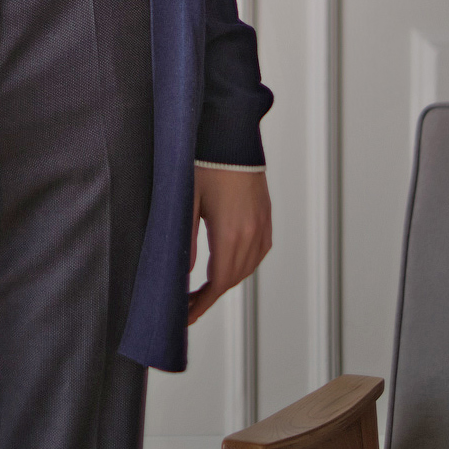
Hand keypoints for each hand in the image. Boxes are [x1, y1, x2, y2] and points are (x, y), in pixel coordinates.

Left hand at [187, 166, 271, 324]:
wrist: (232, 134)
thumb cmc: (205, 162)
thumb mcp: (186, 199)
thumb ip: (186, 239)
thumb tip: (182, 273)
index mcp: (231, 233)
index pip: (218, 283)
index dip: (201, 303)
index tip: (185, 314)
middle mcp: (252, 234)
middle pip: (232, 279)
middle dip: (210, 296)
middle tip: (188, 305)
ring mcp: (263, 225)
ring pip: (247, 268)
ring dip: (226, 281)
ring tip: (202, 289)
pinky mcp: (266, 217)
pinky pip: (258, 252)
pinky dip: (243, 265)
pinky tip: (227, 265)